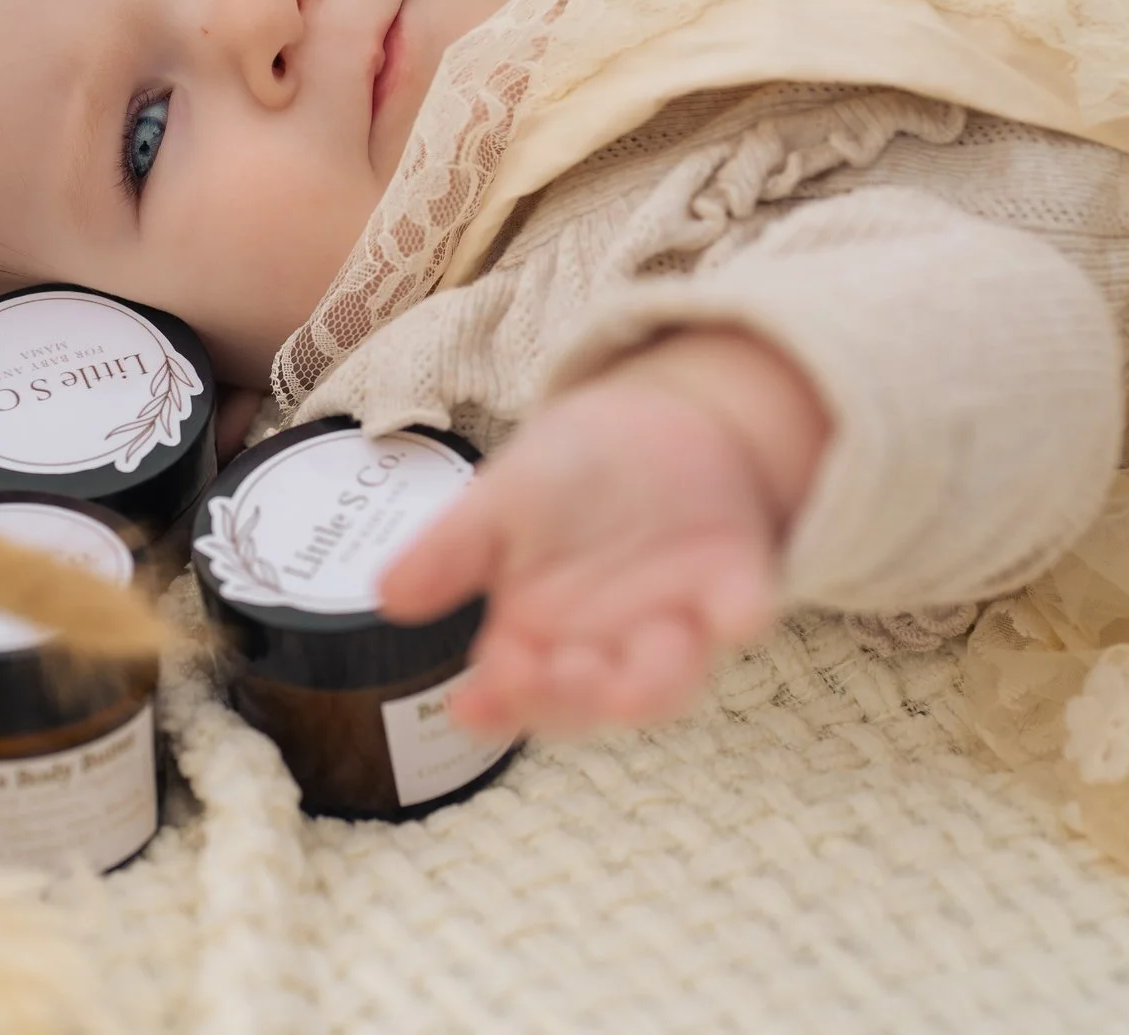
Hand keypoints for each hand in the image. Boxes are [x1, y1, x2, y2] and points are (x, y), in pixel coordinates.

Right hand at [377, 329, 828, 736]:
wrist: (655, 420)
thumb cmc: (567, 474)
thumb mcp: (499, 499)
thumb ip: (452, 549)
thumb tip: (387, 596)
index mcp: (535, 636)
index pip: (511, 692)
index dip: (494, 707)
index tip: (471, 704)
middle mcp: (603, 648)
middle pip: (587, 702)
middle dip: (573, 700)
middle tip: (561, 674)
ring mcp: (673, 626)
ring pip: (667, 682)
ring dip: (653, 682)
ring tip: (636, 671)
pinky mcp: (735, 588)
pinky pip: (741, 613)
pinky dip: (737, 615)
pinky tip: (730, 612)